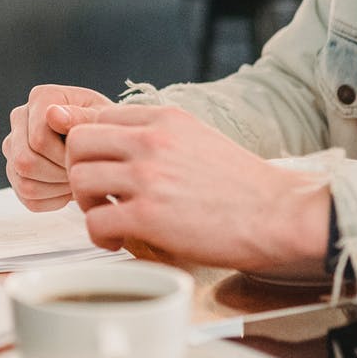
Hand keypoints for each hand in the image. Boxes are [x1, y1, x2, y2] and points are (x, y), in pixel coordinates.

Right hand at [1, 84, 111, 209]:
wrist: (101, 142)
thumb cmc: (103, 127)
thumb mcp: (102, 119)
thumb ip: (81, 117)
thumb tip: (52, 114)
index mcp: (41, 97)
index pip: (39, 139)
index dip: (65, 156)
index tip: (86, 156)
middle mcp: (20, 117)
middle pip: (25, 161)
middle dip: (59, 173)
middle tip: (82, 171)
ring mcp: (13, 145)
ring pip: (25, 183)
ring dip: (57, 189)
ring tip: (77, 178)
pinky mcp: (14, 171)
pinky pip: (28, 199)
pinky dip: (53, 200)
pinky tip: (69, 187)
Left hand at [64, 103, 330, 274]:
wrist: (279, 214)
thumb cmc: (242, 184)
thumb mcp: (197, 138)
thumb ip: (158, 135)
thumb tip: (118, 141)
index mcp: (163, 118)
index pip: (97, 117)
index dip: (93, 147)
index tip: (104, 168)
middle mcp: (151, 141)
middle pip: (77, 143)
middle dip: (81, 171)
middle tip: (100, 195)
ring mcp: (148, 177)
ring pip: (79, 180)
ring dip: (88, 205)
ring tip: (110, 218)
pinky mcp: (148, 217)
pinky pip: (95, 222)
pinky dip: (100, 236)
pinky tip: (120, 241)